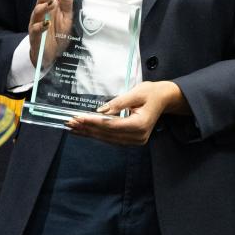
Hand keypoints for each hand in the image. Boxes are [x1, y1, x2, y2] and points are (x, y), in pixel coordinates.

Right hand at [28, 0, 73, 67]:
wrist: (51, 54)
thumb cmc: (58, 33)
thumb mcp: (66, 16)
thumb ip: (67, 1)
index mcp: (48, 5)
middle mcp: (40, 12)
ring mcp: (36, 23)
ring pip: (36, 11)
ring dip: (45, 6)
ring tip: (53, 3)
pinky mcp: (35, 36)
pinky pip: (34, 29)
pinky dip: (40, 26)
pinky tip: (47, 24)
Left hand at [66, 81, 187, 145]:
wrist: (164, 99)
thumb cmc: (151, 93)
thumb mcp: (136, 92)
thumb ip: (118, 102)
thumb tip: (100, 111)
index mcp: (140, 125)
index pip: (112, 125)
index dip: (93, 122)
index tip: (78, 117)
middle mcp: (137, 137)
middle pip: (107, 135)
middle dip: (87, 128)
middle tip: (70, 122)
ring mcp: (135, 141)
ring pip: (107, 139)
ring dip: (89, 133)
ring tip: (73, 128)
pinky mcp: (131, 140)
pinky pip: (111, 139)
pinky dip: (96, 134)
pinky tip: (84, 131)